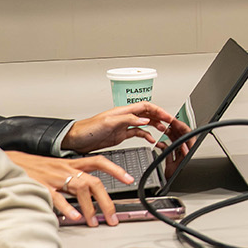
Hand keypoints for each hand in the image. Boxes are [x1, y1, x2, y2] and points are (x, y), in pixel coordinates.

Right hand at [6, 151, 126, 226]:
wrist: (10, 161)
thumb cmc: (34, 168)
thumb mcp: (58, 170)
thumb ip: (72, 181)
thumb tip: (87, 199)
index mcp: (72, 163)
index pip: (99, 161)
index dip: (116, 169)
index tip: (129, 179)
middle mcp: (66, 168)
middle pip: (94, 182)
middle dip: (106, 201)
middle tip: (113, 218)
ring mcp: (55, 176)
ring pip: (80, 189)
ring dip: (89, 207)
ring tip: (94, 222)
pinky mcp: (42, 185)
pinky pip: (57, 197)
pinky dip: (67, 208)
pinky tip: (74, 218)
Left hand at [62, 101, 191, 154]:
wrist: (75, 140)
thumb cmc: (87, 129)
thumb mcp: (108, 122)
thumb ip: (128, 119)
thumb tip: (145, 119)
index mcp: (124, 111)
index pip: (147, 107)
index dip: (160, 111)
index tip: (170, 118)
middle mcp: (125, 116)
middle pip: (149, 114)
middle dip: (162, 118)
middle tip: (172, 125)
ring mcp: (124, 126)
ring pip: (146, 123)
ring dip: (157, 126)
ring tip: (166, 132)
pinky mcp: (121, 135)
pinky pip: (138, 133)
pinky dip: (147, 136)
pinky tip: (151, 140)